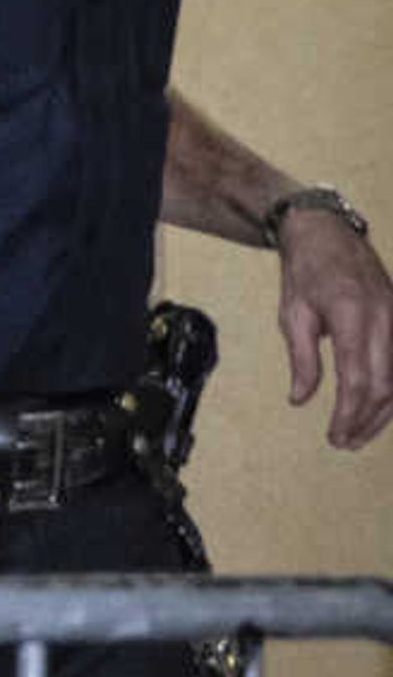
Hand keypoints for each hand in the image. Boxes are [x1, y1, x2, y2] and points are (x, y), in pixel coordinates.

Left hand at [277, 210, 392, 449]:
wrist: (328, 234)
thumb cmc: (305, 273)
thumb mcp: (292, 315)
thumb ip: (302, 359)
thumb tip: (300, 400)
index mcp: (352, 315)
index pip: (357, 378)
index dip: (348, 413)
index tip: (335, 435)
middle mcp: (385, 317)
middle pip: (385, 384)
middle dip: (366, 419)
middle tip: (344, 443)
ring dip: (383, 411)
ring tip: (358, 435)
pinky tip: (379, 410)